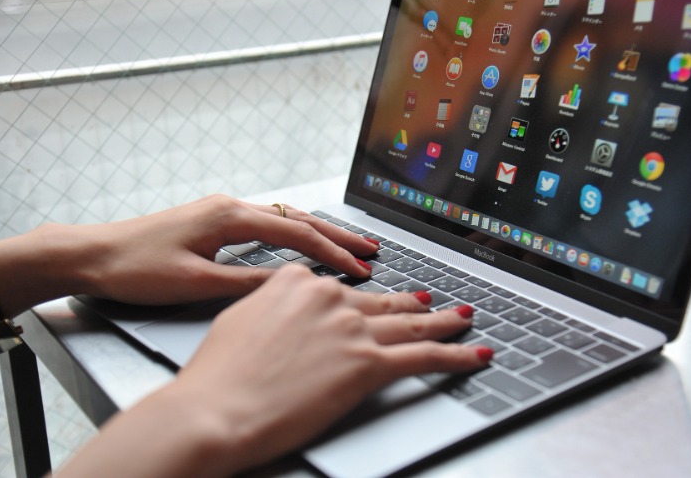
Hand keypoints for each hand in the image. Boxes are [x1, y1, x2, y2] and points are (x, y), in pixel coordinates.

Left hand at [0, 194, 379, 314]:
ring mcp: (222, 211)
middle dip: (337, 234)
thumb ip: (246, 283)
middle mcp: (230, 206)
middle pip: (297, 218)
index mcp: (230, 215)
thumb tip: (289, 285)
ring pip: (283, 219)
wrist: (93, 254)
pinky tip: (302, 244)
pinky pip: (267, 224)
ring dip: (318, 232)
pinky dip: (294, 234)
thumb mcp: (196, 283)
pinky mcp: (213, 221)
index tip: (361, 268)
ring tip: (348, 244)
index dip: (332, 252)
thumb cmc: (136, 267)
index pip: (296, 232)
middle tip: (372, 247)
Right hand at [55, 266, 491, 477]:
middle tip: (433, 304)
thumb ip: (274, 300)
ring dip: (443, 323)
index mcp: (299, 282)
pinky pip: (423, 357)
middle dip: (412, 307)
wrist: (216, 408)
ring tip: (463, 318)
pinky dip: (455, 355)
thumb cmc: (219, 372)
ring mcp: (352, 329)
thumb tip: (287, 299)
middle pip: (382, 303)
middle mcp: (331, 298)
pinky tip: (474, 353)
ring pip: (410, 325)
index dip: (362, 298)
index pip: (341, 286)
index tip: (378, 299)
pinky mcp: (367, 364)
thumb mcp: (240, 314)